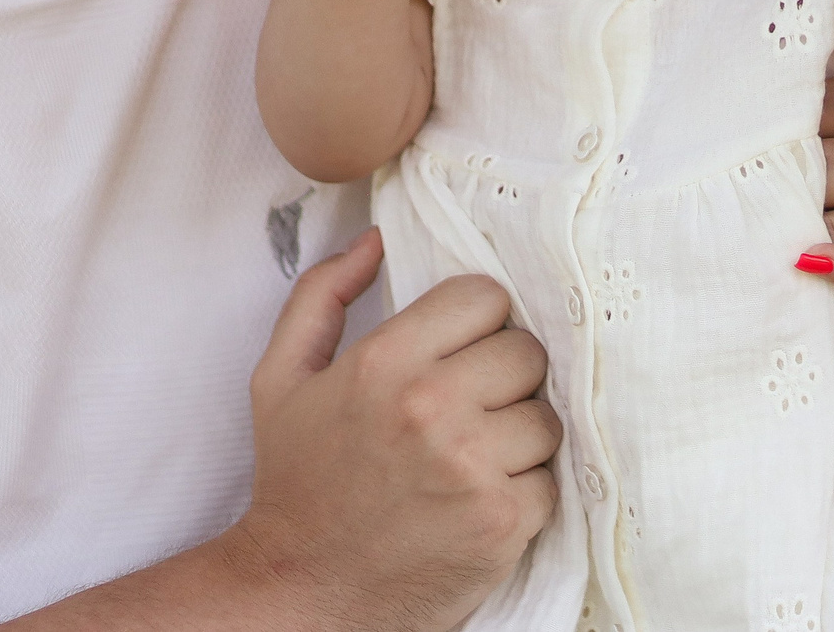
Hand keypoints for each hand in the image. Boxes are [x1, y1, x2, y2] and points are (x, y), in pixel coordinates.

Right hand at [227, 232, 560, 631]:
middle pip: (526, 351)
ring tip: (473, 456)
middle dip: (502, 375)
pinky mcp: (503, 521)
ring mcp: (473, 467)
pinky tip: (478, 499)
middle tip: (468, 405)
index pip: (485, 297)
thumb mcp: (281, 378)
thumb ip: (322, 295)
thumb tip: (375, 240)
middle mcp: (432, 408)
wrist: (300, 592)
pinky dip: (524, 490)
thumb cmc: (296, 481)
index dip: (476, 321)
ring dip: (518, 434)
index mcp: (384, 362)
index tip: (457, 350)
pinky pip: (551, 478)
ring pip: (547, 415)